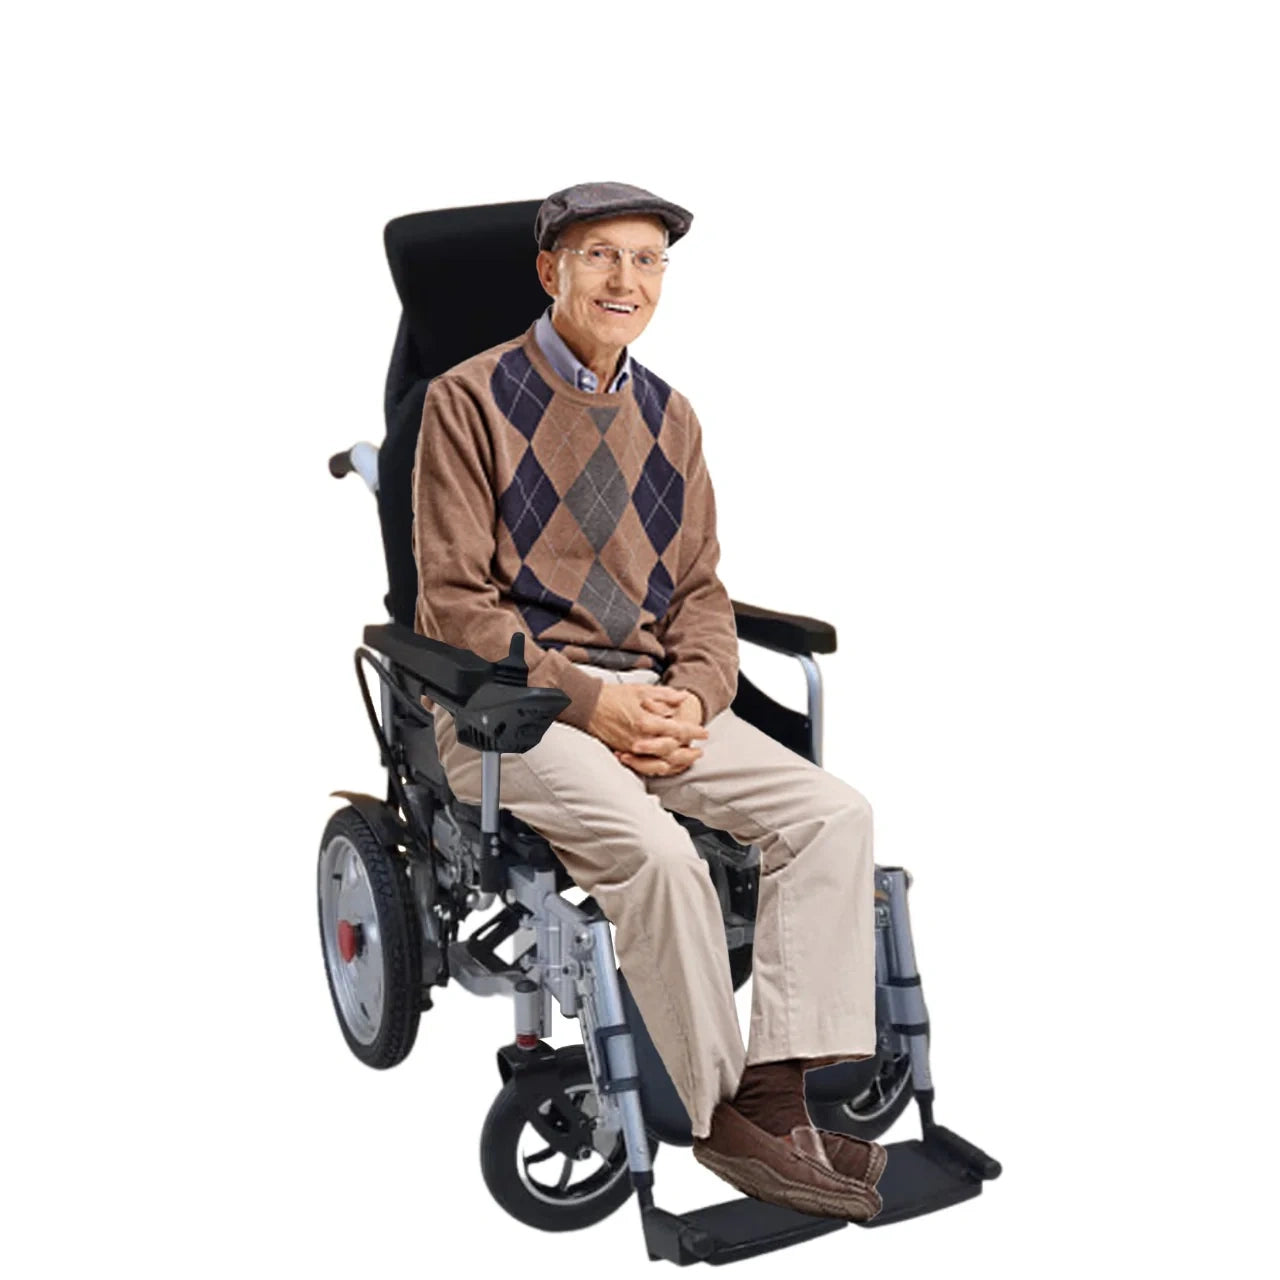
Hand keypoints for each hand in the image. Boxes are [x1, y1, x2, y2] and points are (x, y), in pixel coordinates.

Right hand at [587, 684, 707, 777]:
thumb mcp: (641, 691)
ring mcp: (631, 749)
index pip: (677, 730)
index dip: (693, 732)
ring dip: (677, 763)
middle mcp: (640, 739)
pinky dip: (659, 767)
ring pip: (660, 762)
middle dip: (689, 751)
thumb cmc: (614, 696)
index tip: (704, 732)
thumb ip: (665, 696)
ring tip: (688, 761)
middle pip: (672, 750)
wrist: (587, 706)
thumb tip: (684, 698)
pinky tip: (668, 765)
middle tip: (700, 750)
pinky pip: (645, 766)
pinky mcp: (624, 754)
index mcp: (646, 721)